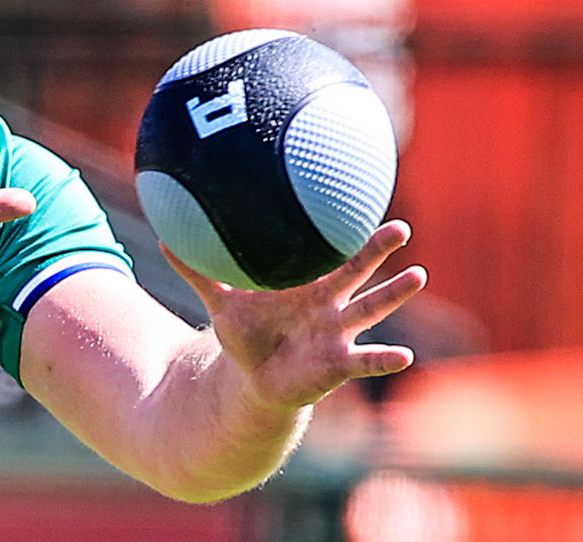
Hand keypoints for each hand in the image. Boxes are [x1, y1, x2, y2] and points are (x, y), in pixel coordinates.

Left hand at [164, 219, 426, 410]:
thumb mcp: (221, 302)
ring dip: (394, 294)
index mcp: (306, 284)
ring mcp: (339, 333)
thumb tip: (164, 239)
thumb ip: (196, 273)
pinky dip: (384, 359)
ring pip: (371, 309)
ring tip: (418, 275)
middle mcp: (330, 304)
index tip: (360, 204)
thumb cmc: (245, 335)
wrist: (253, 380)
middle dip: (378, 251)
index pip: (328, 252)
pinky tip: (405, 357)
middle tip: (399, 228)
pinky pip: (366, 360)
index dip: (342, 231)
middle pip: (357, 272)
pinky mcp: (340, 364)